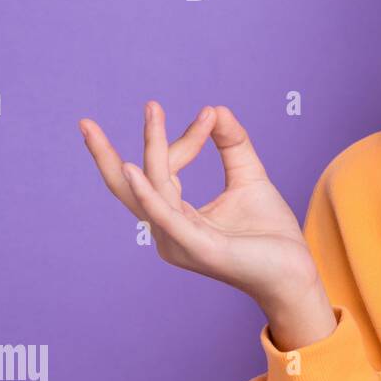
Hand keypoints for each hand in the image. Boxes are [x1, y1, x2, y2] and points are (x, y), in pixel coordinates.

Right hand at [79, 101, 325, 324]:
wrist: (296, 272)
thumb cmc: (270, 234)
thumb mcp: (249, 177)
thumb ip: (232, 144)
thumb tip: (216, 107)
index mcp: (176, 218)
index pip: (164, 170)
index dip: (185, 139)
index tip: (209, 114)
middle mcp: (168, 232)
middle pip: (127, 188)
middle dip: (104, 155)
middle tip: (85, 123)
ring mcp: (178, 242)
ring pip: (153, 189)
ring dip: (153, 148)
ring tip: (152, 113)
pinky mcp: (197, 248)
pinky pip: (165, 216)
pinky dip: (148, 191)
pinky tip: (132, 168)